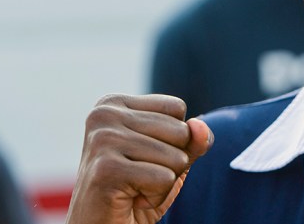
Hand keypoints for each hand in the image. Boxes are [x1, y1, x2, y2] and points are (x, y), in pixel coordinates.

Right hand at [66, 94, 212, 223]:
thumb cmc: (136, 191)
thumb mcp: (170, 159)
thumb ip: (191, 139)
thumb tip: (201, 127)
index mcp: (114, 104)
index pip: (176, 108)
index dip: (173, 139)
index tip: (143, 158)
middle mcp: (103, 115)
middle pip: (180, 131)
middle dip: (171, 162)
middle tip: (139, 177)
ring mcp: (102, 141)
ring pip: (176, 157)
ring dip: (163, 183)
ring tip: (134, 189)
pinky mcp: (106, 170)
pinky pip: (164, 179)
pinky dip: (155, 197)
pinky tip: (130, 200)